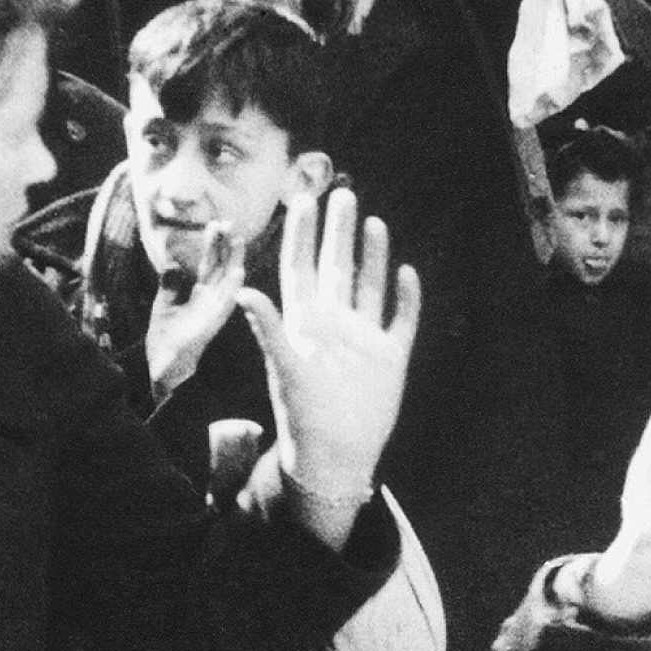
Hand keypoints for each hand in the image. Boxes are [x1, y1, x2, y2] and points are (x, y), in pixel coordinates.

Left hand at [144, 224, 246, 396]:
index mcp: (200, 296)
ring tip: (238, 240)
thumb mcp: (163, 307)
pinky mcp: (210, 326)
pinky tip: (238, 273)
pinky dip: (232, 289)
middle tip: (230, 223)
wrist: (163, 369)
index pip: (210, 265)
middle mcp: (210, 302)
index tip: (216, 224)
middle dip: (226, 247)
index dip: (213, 245)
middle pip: (222, 269)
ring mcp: (212, 314)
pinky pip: (225, 305)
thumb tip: (173, 263)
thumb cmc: (165, 342)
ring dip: (233, 262)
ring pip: (228, 284)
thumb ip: (170, 286)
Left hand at [240, 187, 420, 548]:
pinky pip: (401, 320)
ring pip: (369, 286)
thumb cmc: (303, 417)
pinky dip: (406, 297)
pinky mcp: (390, 358)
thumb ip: (269, 328)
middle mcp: (334, 325)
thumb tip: (243, 290)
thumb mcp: (284, 369)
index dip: (302, 234)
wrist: (336, 458)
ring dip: (373, 255)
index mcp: (305, 322)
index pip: (302, 267)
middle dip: (339, 232)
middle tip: (343, 193)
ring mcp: (363, 339)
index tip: (302, 198)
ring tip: (375, 221)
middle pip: (337, 267)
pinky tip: (408, 273)